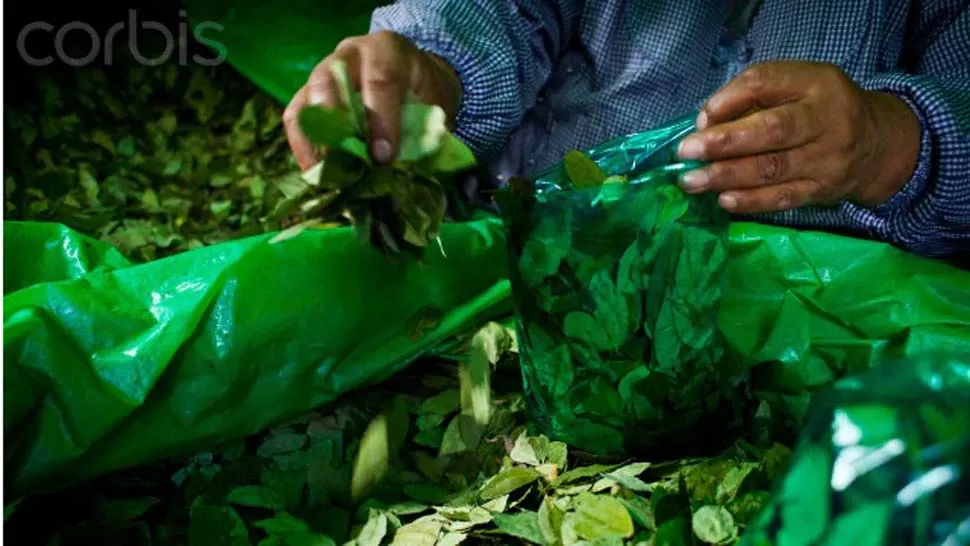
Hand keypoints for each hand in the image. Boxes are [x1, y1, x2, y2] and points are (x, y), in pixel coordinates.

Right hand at [284, 31, 462, 170]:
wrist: (416, 75)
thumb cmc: (425, 90)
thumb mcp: (435, 103)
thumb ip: (421, 129)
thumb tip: (404, 168)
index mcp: (387, 50)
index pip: (380, 79)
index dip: (380, 120)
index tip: (384, 157)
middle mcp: (350, 54)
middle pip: (330, 82)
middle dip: (337, 127)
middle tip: (349, 164)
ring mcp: (324, 71)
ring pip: (306, 99)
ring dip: (313, 140)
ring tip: (326, 173)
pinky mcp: (310, 91)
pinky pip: (296, 116)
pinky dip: (303, 145)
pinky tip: (315, 170)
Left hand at [676, 61, 920, 213]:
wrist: (876, 144)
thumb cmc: (818, 109)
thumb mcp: (794, 85)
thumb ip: (751, 94)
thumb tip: (706, 122)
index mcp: (816, 84)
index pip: (768, 83)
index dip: (731, 99)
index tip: (702, 118)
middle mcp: (827, 120)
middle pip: (773, 130)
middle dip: (724, 143)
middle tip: (686, 153)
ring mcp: (828, 159)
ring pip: (773, 169)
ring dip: (726, 176)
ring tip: (692, 181)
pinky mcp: (822, 190)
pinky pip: (783, 198)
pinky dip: (751, 201)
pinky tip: (723, 200)